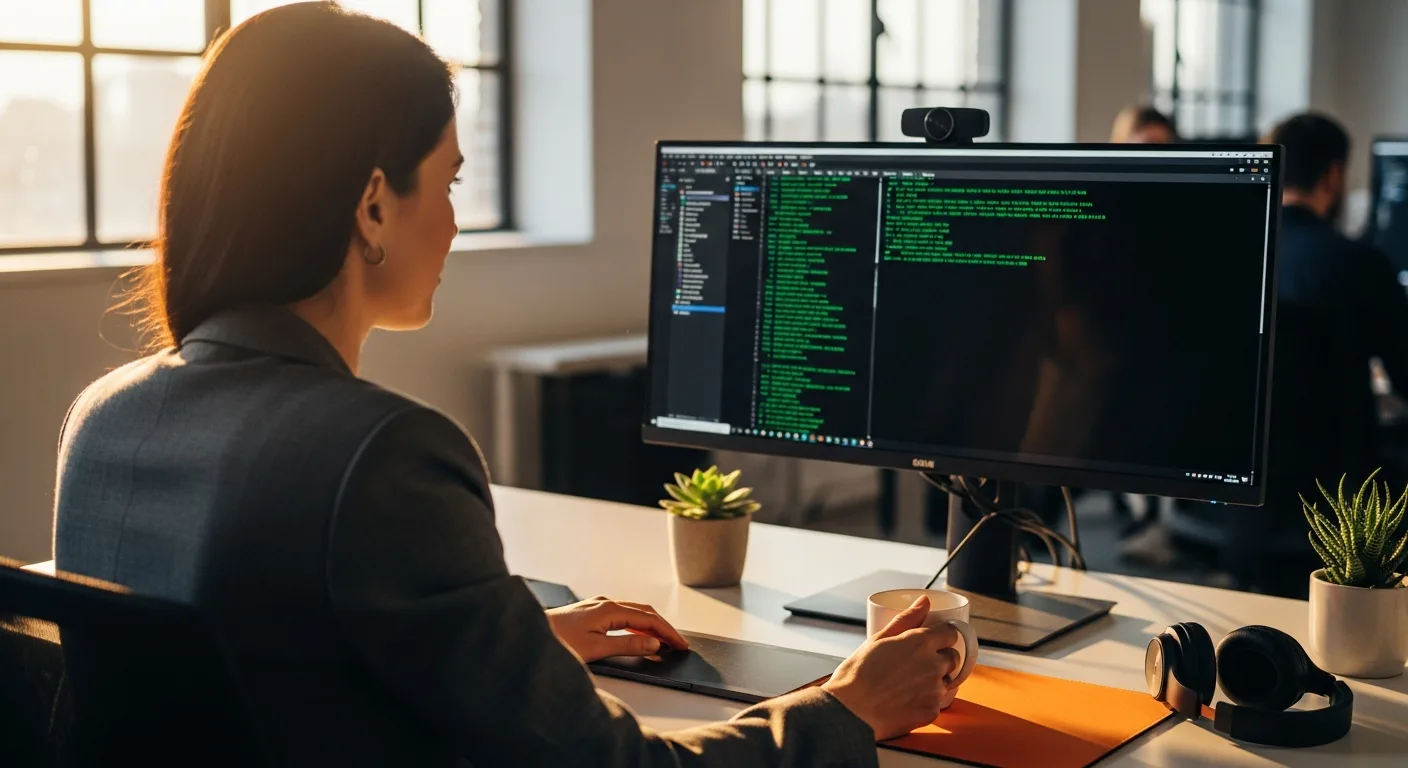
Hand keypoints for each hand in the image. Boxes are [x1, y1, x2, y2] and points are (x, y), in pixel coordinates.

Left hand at [546, 596, 690, 662]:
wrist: (531, 634)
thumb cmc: (558, 641)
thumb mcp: (597, 648)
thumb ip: (627, 645)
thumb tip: (653, 643)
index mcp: (610, 609)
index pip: (649, 619)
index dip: (668, 632)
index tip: (681, 645)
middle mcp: (605, 603)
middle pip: (644, 612)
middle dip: (663, 627)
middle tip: (678, 644)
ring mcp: (596, 606)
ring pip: (633, 612)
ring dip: (650, 625)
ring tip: (663, 640)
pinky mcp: (590, 612)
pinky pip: (621, 615)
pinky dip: (636, 624)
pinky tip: (637, 635)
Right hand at [822, 596, 961, 739]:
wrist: (850, 711)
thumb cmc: (858, 674)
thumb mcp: (878, 638)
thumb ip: (906, 619)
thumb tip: (925, 601)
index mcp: (921, 642)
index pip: (950, 633)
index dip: (942, 636)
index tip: (933, 640)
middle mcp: (934, 665)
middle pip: (953, 658)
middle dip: (941, 658)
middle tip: (917, 663)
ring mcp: (935, 690)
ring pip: (946, 681)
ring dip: (935, 680)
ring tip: (909, 684)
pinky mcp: (932, 711)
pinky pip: (937, 702)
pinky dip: (926, 701)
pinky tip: (906, 700)